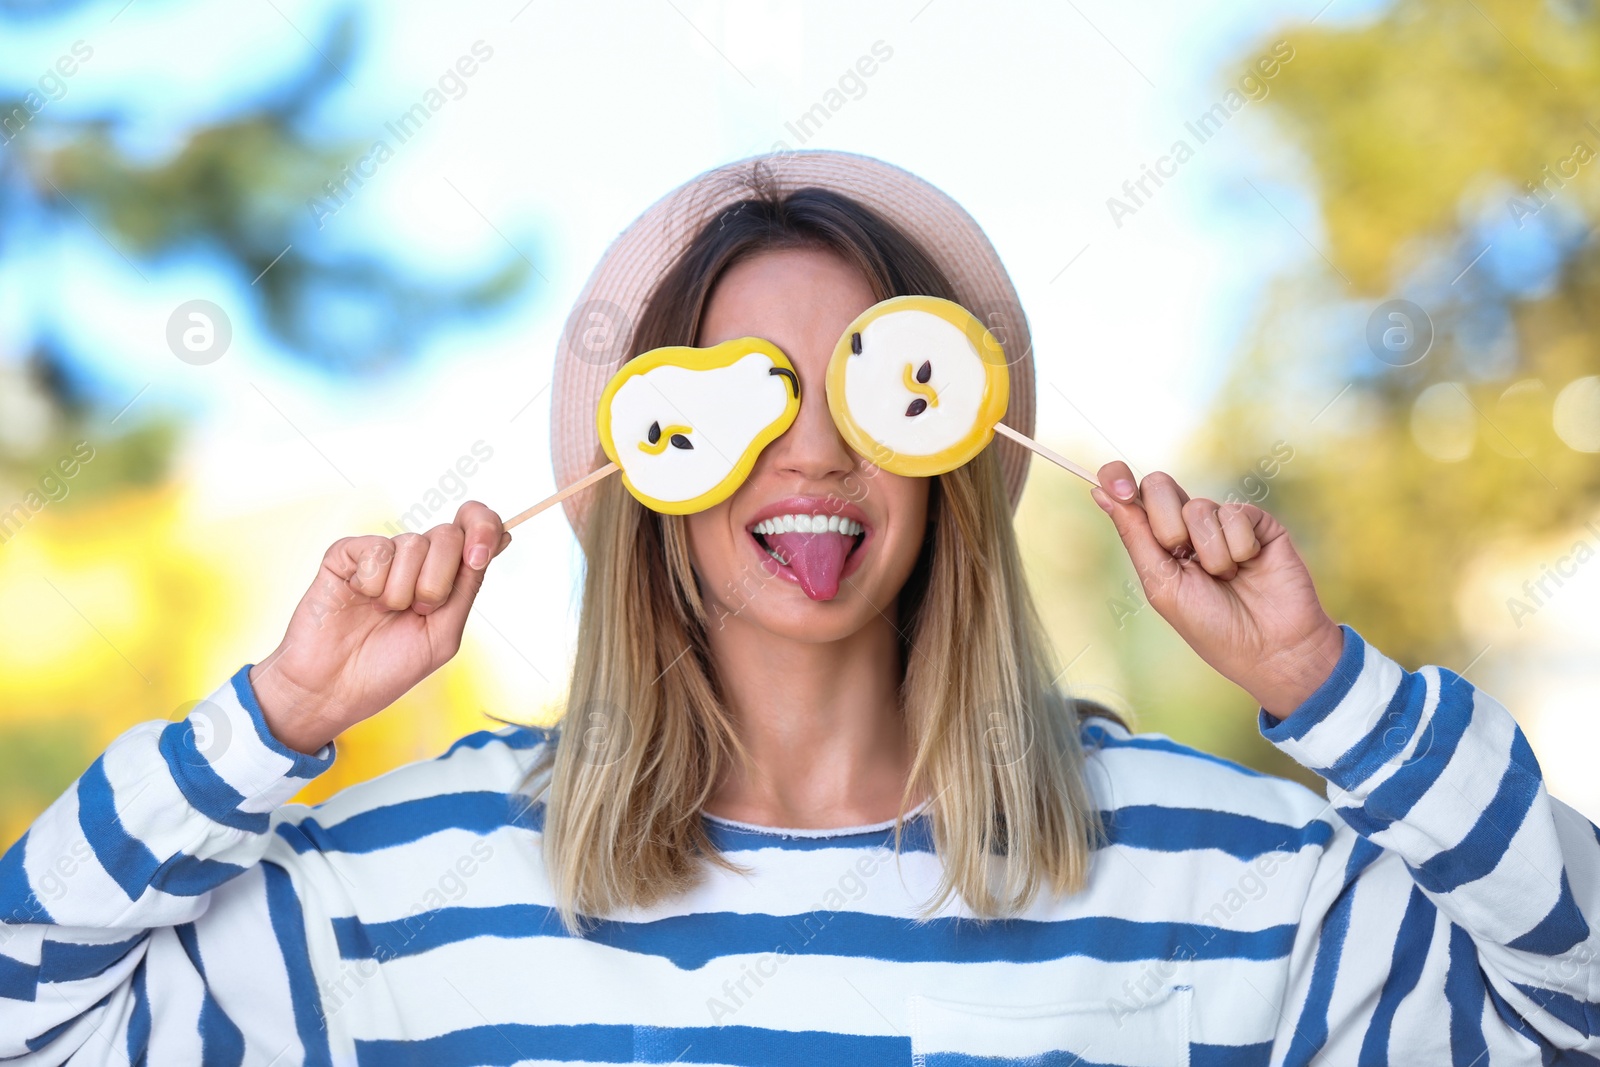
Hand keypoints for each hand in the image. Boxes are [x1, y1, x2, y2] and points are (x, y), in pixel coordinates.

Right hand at [248, 501, 510, 753]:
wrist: (333, 689)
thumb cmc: (387, 668)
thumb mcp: (443, 633)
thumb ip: (468, 585)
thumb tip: (502, 536)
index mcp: (446, 577)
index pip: (477, 527)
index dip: (484, 526)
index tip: (479, 555)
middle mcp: (417, 560)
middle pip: (448, 535)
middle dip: (438, 583)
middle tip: (417, 611)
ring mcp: (381, 555)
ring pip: (412, 544)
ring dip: (402, 592)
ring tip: (384, 612)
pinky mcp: (347, 554)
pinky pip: (376, 549)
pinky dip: (372, 582)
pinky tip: (359, 598)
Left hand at [1089, 462, 1344, 719]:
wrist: (1268, 647)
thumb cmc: (1210, 625)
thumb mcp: (1161, 584)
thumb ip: (1135, 535)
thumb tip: (1099, 491)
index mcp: (1157, 541)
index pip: (1130, 493)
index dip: (1118, 479)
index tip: (1119, 491)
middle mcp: (1187, 525)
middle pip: (1159, 485)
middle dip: (1167, 527)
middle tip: (1184, 559)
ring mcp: (1222, 520)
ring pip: (1198, 506)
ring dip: (1209, 553)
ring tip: (1226, 577)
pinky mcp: (1257, 521)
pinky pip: (1235, 513)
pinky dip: (1239, 548)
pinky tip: (1250, 566)